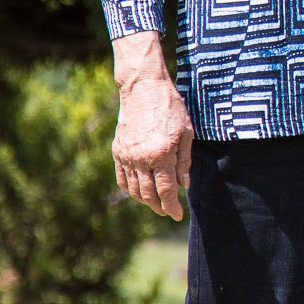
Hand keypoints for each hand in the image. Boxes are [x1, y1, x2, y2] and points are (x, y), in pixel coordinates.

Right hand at [111, 31, 193, 219]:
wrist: (143, 87)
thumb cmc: (170, 107)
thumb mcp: (186, 132)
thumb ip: (184, 161)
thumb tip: (184, 185)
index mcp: (161, 154)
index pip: (166, 191)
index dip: (172, 207)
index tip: (178, 215)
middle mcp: (141, 158)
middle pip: (148, 194)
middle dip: (159, 207)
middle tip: (168, 212)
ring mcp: (126, 155)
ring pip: (134, 189)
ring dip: (145, 200)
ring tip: (156, 203)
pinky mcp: (118, 150)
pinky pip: (122, 178)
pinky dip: (130, 188)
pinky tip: (140, 190)